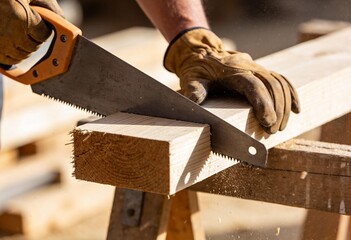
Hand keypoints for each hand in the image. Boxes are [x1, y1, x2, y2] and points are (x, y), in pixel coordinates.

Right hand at [0, 0, 62, 64]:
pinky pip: (8, 61)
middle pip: (34, 47)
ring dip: (24, 48)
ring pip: (22, 55)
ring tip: (17, 33)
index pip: (44, 35)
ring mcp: (1, 45)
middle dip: (34, 39)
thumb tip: (62, 21)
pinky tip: (9, 43)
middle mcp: (12, 35)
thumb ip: (48, 6)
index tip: (40, 24)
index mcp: (24, 19)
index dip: (44, 30)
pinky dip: (12, 55)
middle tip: (27, 27)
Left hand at [164, 28, 299, 133]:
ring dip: (284, 106)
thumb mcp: (190, 78)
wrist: (202, 52)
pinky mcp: (261, 71)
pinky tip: (296, 109)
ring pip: (279, 83)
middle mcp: (249, 66)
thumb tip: (194, 102)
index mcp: (233, 70)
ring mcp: (257, 67)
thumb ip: (193, 90)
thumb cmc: (196, 69)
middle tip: (272, 131)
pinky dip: (291, 94)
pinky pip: (281, 80)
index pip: (254, 85)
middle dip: (276, 110)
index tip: (268, 122)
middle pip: (272, 85)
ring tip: (280, 127)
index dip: (263, 103)